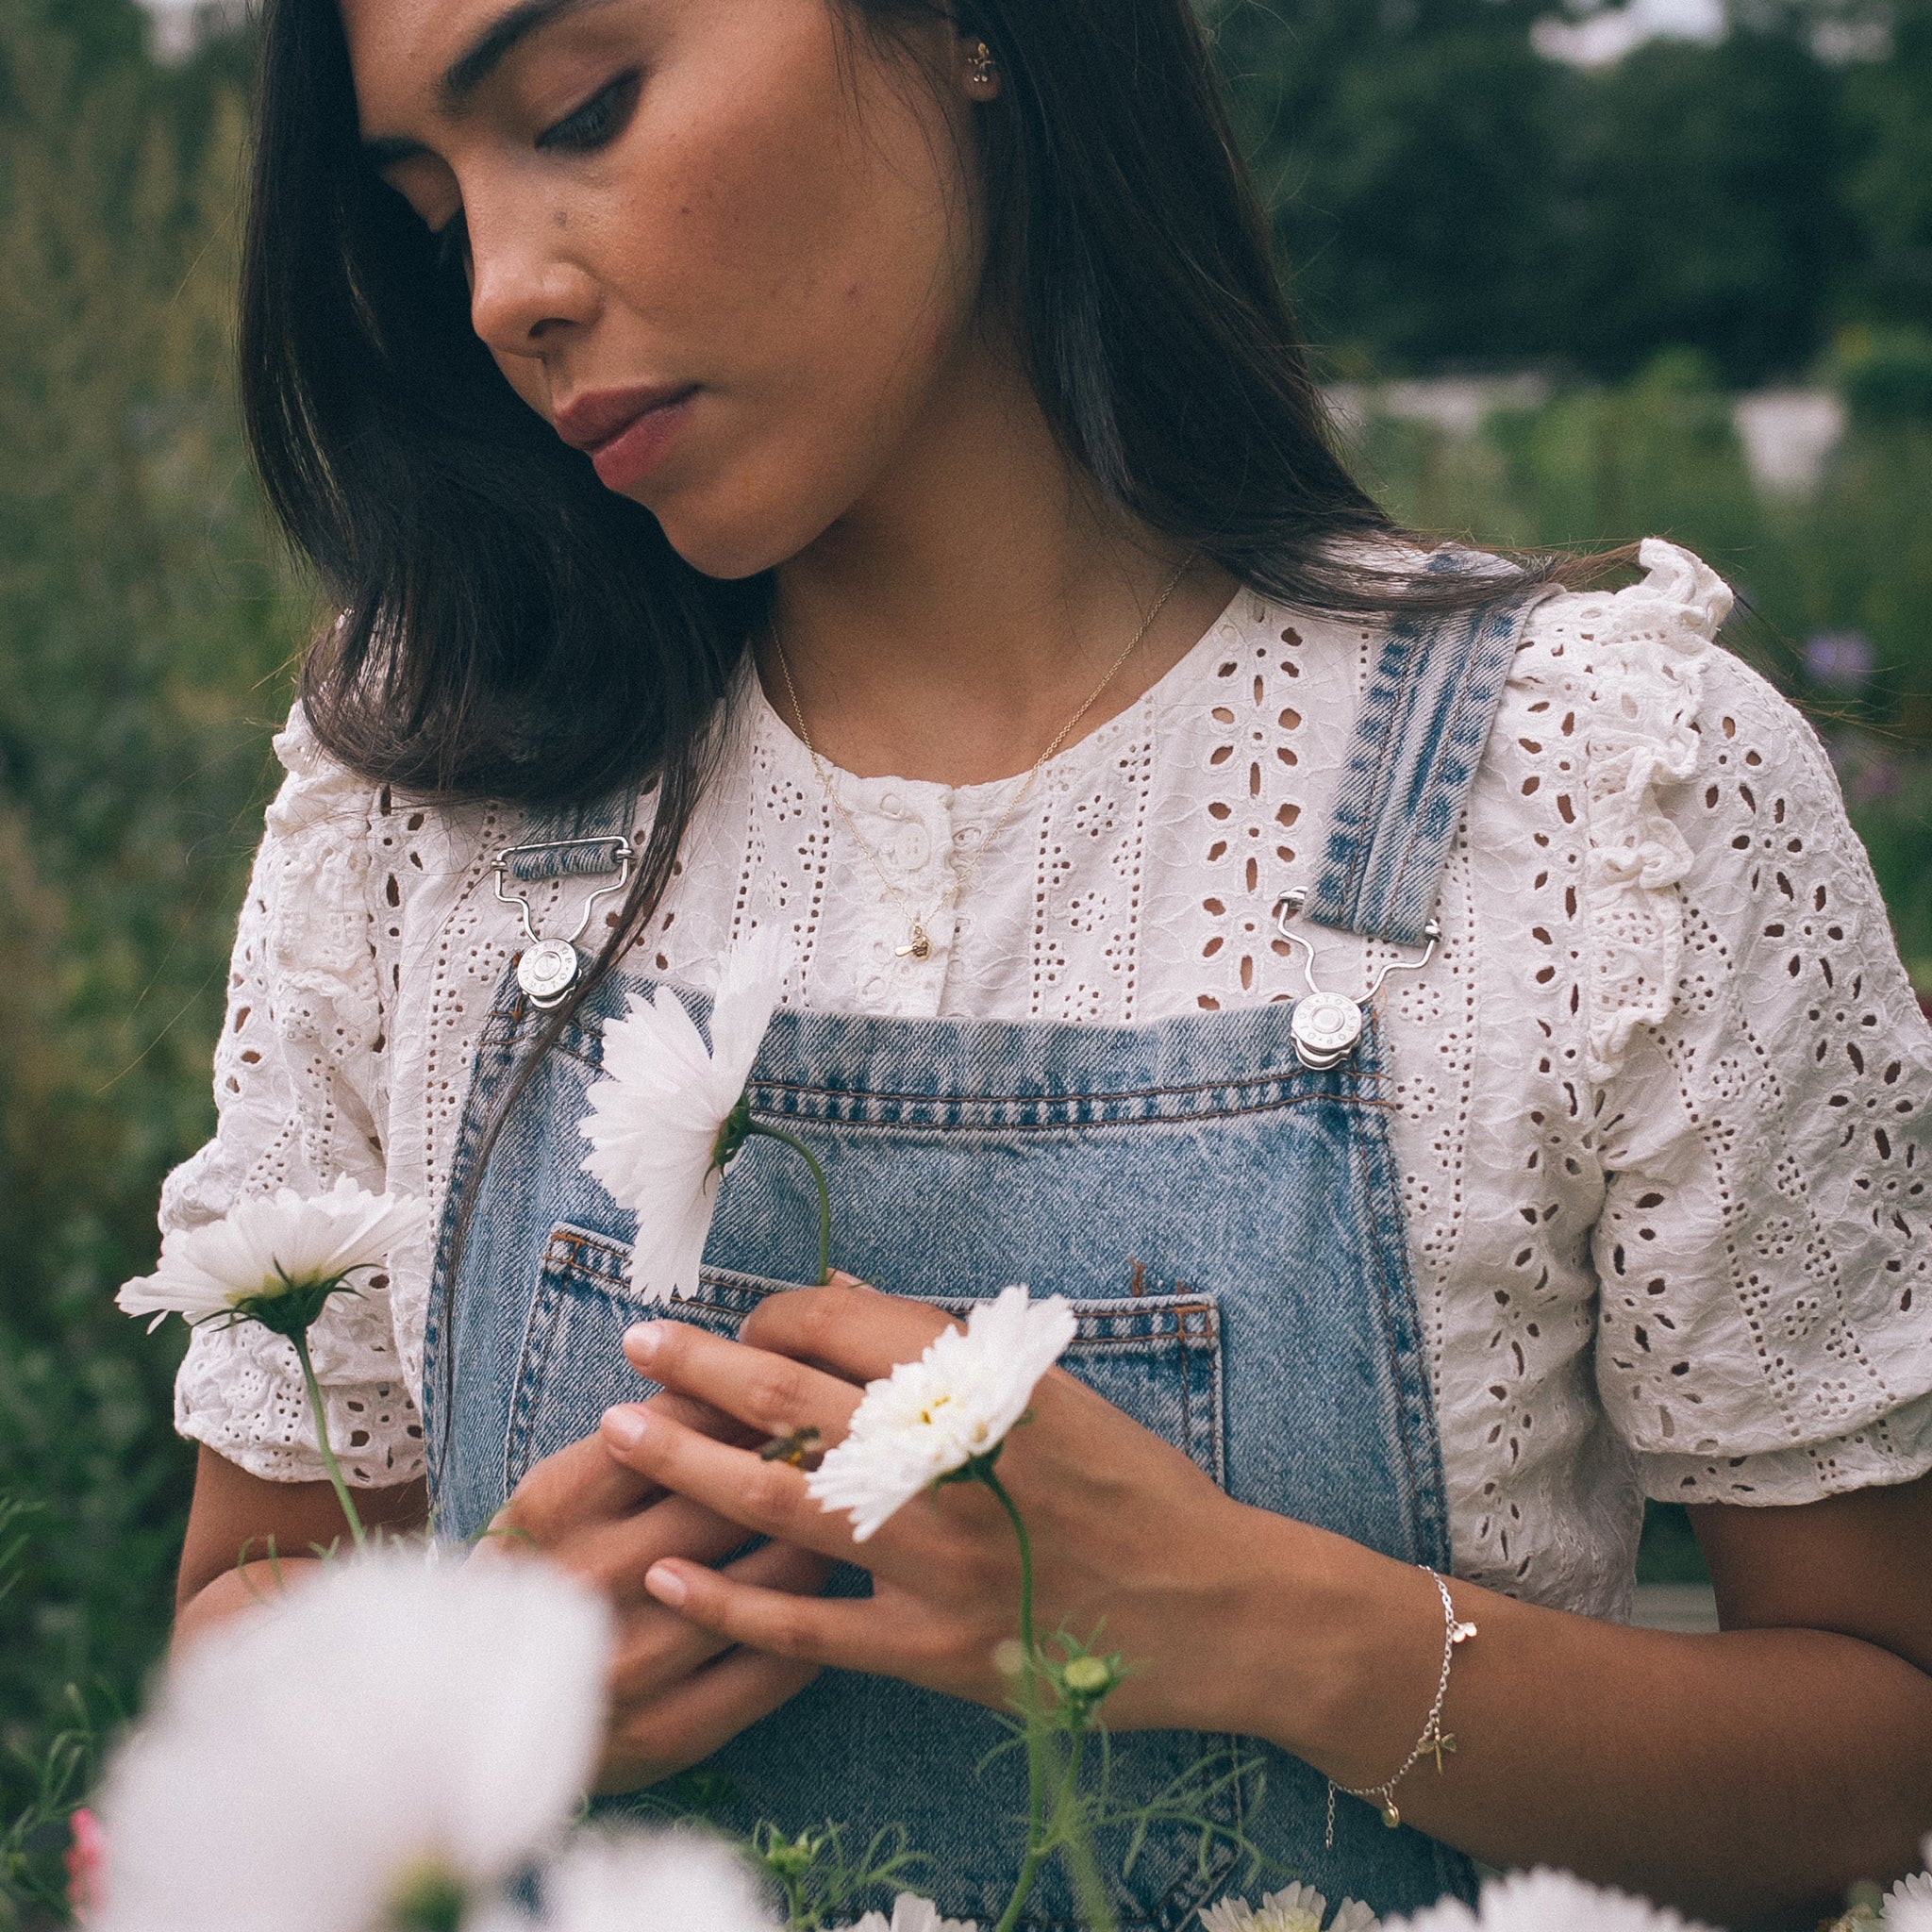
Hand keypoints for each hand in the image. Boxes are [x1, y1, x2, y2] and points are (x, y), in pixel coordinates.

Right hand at [480, 1390, 833, 1791]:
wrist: (474, 1715)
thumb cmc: (544, 1573)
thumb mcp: (563, 1494)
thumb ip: (641, 1437)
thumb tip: (742, 1370)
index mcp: (556, 1504)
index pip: (679, 1423)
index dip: (749, 1397)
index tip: (795, 1382)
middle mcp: (590, 1579)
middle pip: (735, 1496)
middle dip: (801, 1461)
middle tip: (848, 1439)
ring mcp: (631, 1661)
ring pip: (771, 1578)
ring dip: (823, 1536)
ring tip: (852, 1507)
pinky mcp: (672, 1731)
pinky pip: (777, 1665)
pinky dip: (816, 1619)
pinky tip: (831, 1589)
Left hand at [597, 1283, 1281, 1734]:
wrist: (1214, 1606)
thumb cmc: (1135, 1484)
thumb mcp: (1052, 1386)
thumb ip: (942, 1343)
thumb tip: (833, 1300)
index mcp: (982, 1383)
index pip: (842, 1326)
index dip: (774, 1316)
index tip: (743, 1324)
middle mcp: (948, 1462)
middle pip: (790, 1401)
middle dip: (698, 1367)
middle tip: (636, 1344)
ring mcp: (934, 1561)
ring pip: (779, 1501)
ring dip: (687, 1461)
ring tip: (619, 1428)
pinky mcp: (930, 1648)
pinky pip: (807, 1629)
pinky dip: (729, 1603)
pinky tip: (666, 1575)